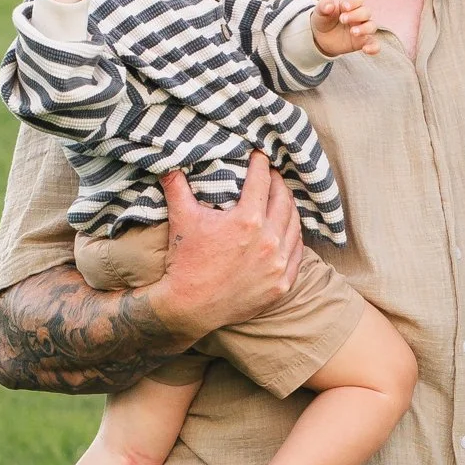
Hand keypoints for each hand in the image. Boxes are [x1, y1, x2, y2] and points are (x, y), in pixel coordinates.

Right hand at [152, 150, 304, 340]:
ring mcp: (278, 265)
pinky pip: (297, 254)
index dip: (261, 165)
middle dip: (279, 184)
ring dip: (290, 208)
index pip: (262, 182)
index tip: (260, 157)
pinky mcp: (282, 284)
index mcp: (248, 221)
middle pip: (284, 201)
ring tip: (282, 199)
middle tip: (272, 175)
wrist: (189, 307)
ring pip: (294, 226)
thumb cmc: (186, 262)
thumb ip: (177, 186)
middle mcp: (269, 241)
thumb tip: (168, 161)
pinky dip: (294, 238)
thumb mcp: (181, 219)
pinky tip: (289, 230)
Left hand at [311, 0, 380, 57]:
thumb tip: (329, 6)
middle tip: (342, 20)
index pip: (357, 0)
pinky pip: (374, 44)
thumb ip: (324, 6)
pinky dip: (373, 47)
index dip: (353, 3)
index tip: (344, 7)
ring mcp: (362, 28)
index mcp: (350, 3)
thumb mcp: (320, 11)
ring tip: (353, 32)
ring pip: (372, 26)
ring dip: (364, 29)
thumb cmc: (323, 19)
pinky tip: (366, 49)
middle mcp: (359, 15)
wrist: (321, 37)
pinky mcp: (362, 42)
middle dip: (356, 15)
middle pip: (366, 12)